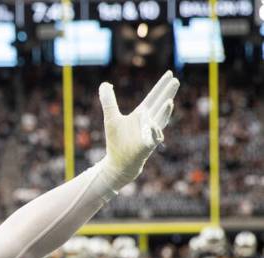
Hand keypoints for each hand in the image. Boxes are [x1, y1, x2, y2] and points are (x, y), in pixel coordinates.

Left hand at [98, 71, 179, 189]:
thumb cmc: (116, 141)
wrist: (118, 162)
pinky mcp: (147, 146)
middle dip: (168, 93)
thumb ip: (108, 100)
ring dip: (165, 112)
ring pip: (160, 120)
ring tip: (169, 101)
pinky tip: (153, 125)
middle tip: (176, 80)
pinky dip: (154, 132)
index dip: (161, 85)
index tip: (170, 73)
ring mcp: (150, 133)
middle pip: (160, 104)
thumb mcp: (111, 117)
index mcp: (141, 114)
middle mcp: (149, 121)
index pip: (153, 96)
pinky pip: (154, 138)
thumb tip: (105, 84)